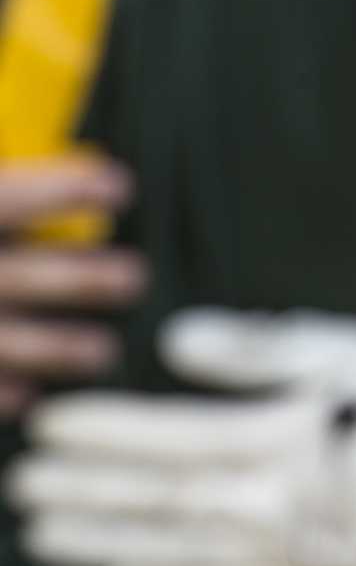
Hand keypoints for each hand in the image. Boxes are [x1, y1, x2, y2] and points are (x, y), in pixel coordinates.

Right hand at [0, 157, 142, 415]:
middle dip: (90, 279)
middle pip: (32, 276)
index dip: (71, 189)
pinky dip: (2, 393)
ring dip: (64, 349)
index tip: (118, 187)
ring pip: (15, 344)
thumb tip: (67, 172)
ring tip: (100, 351)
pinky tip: (26, 393)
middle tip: (133, 278)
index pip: (19, 197)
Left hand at [6, 310, 355, 565]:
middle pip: (152, 503)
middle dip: (79, 495)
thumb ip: (254, 349)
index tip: (46, 425)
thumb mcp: (342, 349)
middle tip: (20, 489)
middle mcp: (270, 507)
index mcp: (276, 442)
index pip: (161, 440)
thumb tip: (175, 341)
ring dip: (101, 546)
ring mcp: (287, 555)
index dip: (98, 434)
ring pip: (171, 554)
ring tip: (45, 538)